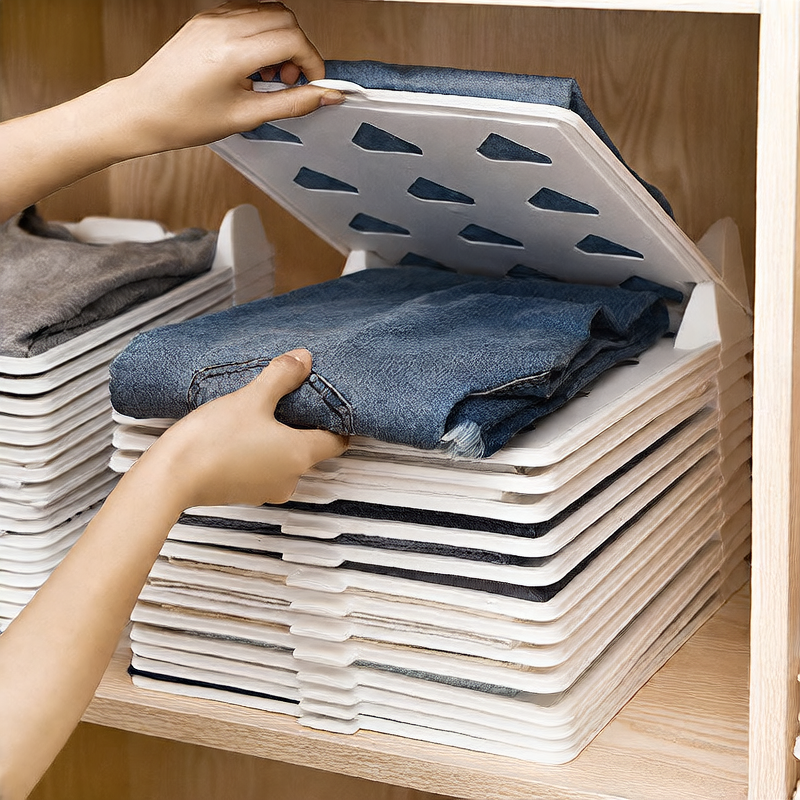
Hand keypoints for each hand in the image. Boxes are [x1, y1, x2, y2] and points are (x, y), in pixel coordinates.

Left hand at [0, 2, 344, 220]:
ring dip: (281, 40)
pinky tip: (252, 63)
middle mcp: (223, 26)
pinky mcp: (206, 18)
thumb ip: (292, 103)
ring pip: (269, 11)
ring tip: (269, 73)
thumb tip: (324, 96)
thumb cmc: (185, 117)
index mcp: (233, 51)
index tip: (313, 84)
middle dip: (299, 49)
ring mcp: (213, 17)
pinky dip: (262, 34)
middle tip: (290, 80)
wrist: (144, 110)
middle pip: (285, 18)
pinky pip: (248, 13)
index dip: (312, 62)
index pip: (293, 39)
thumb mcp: (247, 117)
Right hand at [140, 348, 346, 509]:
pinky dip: (259, 451)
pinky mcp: (244, 492)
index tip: (330, 406)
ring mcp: (267, 489)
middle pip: (311, 449)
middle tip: (290, 401)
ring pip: (285, 458)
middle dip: (302, 425)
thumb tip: (303, 359)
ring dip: (278, 438)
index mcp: (299, 456)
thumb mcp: (251, 398)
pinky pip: (263, 468)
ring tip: (261, 414)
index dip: (337, 422)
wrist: (170, 478)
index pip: (338, 442)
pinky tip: (241, 434)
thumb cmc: (211, 442)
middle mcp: (289, 479)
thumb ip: (282, 376)